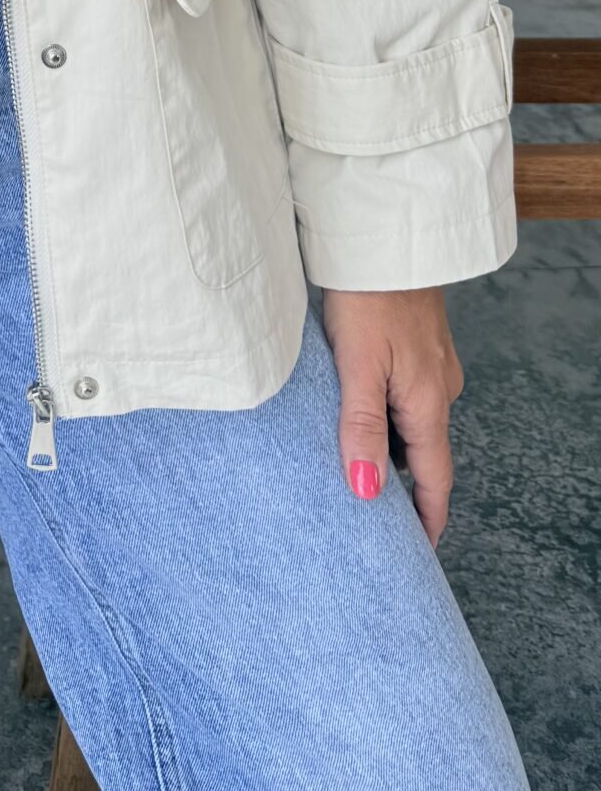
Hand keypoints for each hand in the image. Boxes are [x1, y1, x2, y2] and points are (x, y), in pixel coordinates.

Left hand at [321, 285, 464, 549]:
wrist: (385, 235)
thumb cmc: (367, 295)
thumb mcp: (357, 365)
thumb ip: (360, 427)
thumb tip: (365, 492)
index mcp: (428, 402)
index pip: (434, 480)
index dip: (426, 520)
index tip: (417, 555)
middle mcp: (439, 387)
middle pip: (423, 452)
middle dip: (402, 485)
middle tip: (371, 515)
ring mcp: (432, 363)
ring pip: (411, 419)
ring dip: (390, 443)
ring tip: (352, 463)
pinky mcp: (417, 342)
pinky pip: (405, 392)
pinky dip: (386, 410)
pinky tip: (355, 406)